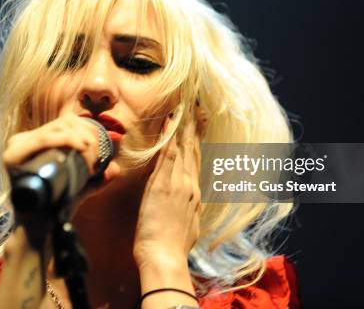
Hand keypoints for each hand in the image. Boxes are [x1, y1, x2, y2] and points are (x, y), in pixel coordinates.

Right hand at [2, 113, 120, 213]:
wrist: (40, 231)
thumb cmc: (57, 208)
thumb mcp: (79, 187)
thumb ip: (97, 177)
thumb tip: (116, 168)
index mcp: (35, 143)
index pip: (66, 122)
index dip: (89, 130)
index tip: (101, 151)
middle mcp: (22, 141)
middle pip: (65, 122)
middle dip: (89, 137)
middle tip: (97, 163)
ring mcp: (16, 148)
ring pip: (59, 127)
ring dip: (83, 141)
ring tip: (90, 166)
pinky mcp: (13, 157)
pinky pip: (44, 138)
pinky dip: (68, 140)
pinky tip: (81, 150)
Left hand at [133, 108, 201, 271]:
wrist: (165, 257)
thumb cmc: (173, 248)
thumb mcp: (189, 227)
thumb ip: (190, 212)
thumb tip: (193, 206)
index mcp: (194, 195)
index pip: (196, 162)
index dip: (198, 143)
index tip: (200, 126)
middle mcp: (189, 185)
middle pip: (193, 150)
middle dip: (195, 128)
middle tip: (197, 108)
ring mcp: (178, 183)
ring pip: (183, 148)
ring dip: (184, 126)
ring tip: (186, 107)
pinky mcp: (163, 184)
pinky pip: (168, 154)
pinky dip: (170, 136)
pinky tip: (171, 121)